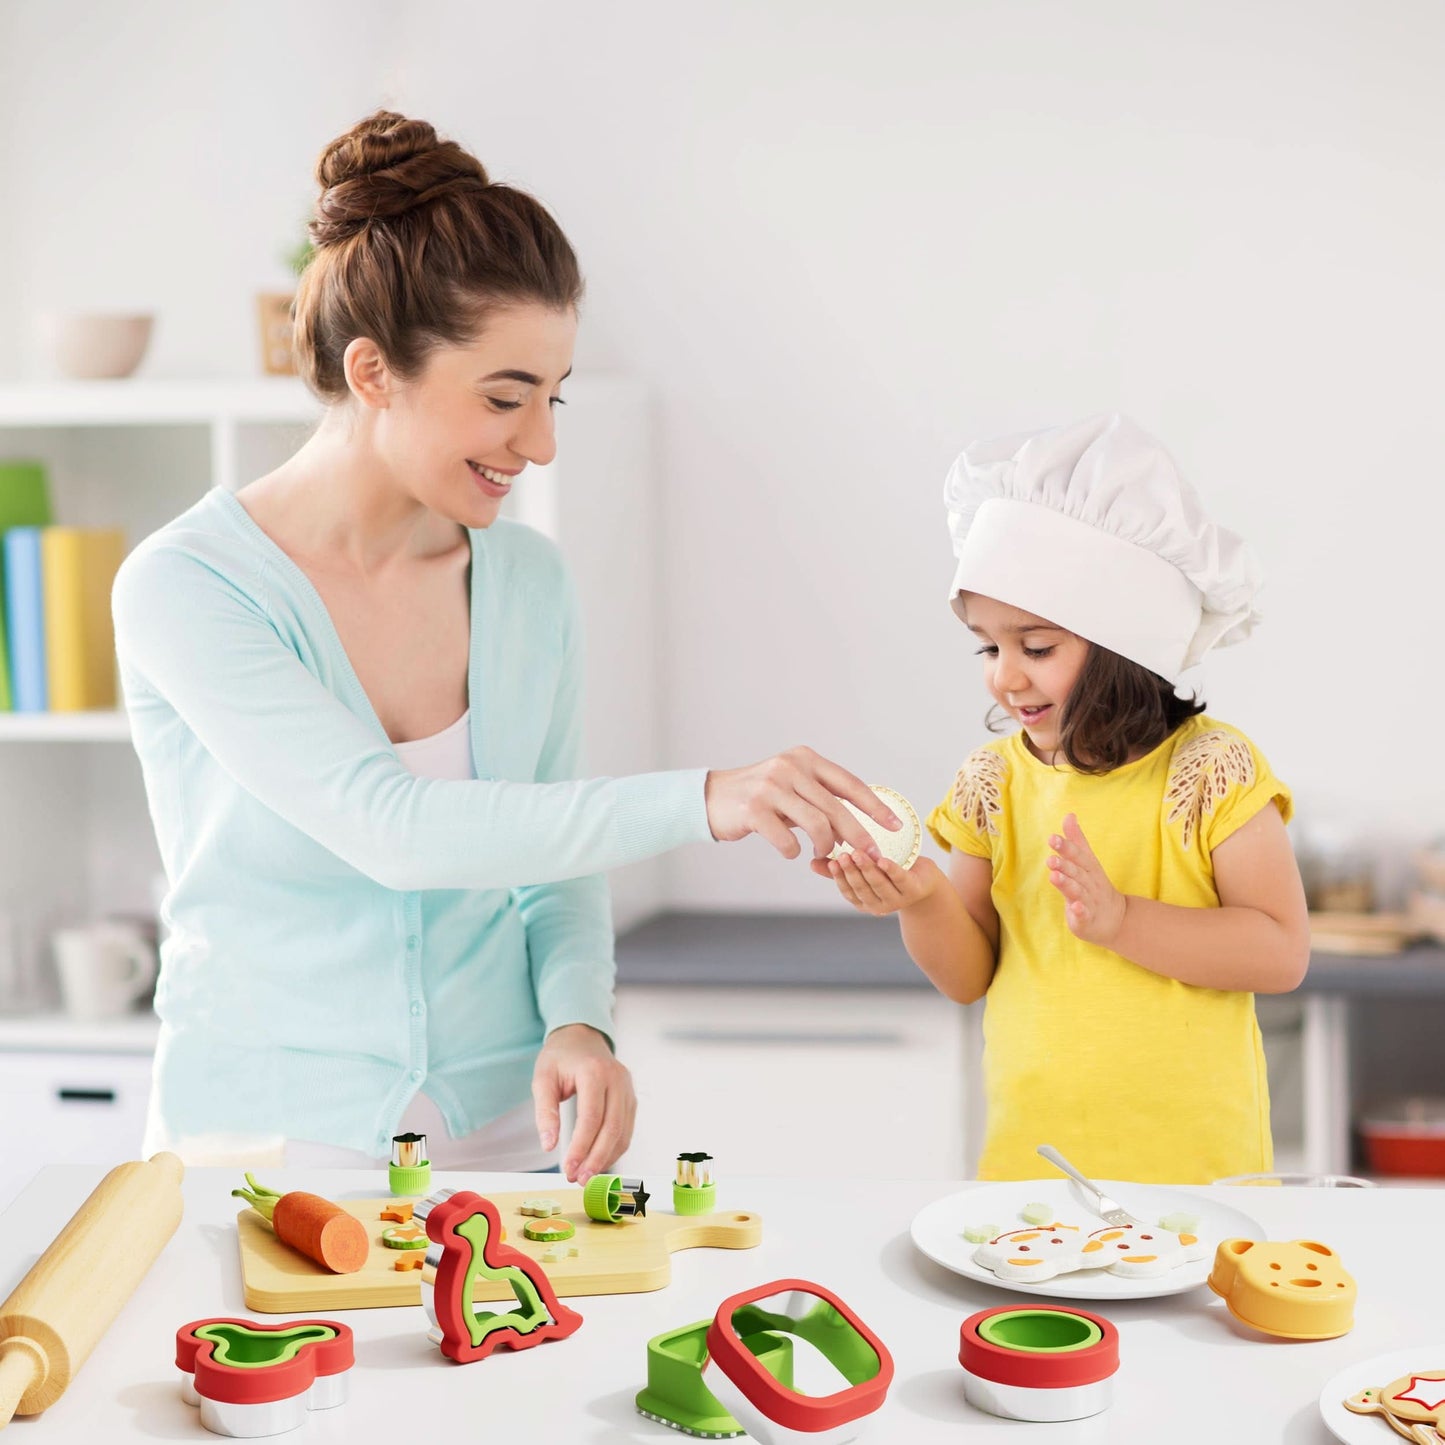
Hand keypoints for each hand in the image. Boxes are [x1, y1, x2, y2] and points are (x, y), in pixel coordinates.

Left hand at [532, 1023, 635, 1182]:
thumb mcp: (543, 1078)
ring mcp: (628, 1088)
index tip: (568, 1169)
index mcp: (594, 1072)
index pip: (592, 1117)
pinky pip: (626, 1129)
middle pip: (612, 1128)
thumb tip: (549, 1145)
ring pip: (623, 1132)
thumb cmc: (560, 1058)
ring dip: (606, 1158)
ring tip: (586, 1175)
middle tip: (578, 1179)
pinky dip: (614, 1149)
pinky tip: (598, 1161)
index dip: (581, 1147)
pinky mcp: (631, 1098)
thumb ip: (545, 1111)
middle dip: (596, 1158)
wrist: (582, 1037)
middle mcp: (617, 1079)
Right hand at [704, 746, 899, 860]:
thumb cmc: (759, 798)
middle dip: (859, 835)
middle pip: (837, 808)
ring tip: (822, 854)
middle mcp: (790, 767)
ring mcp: (771, 786)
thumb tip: (857, 828)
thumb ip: (821, 800)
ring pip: (817, 824)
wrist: (711, 799)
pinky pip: (788, 840)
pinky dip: (794, 851)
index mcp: (805, 759)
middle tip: (872, 854)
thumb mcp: (792, 788)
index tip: (895, 825)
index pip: (849, 784)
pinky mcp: (754, 809)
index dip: (875, 806)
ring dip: (825, 846)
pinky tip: (791, 851)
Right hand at [816, 851, 943, 915]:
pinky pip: (900, 879)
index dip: (839, 878)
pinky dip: (891, 870)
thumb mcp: (863, 871)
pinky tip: (882, 860)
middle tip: (843, 855)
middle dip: (852, 872)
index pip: (848, 891)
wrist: (923, 880)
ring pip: (879, 884)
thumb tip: (812, 863)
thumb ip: (839, 869)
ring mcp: (897, 899)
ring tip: (859, 853)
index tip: (831, 862)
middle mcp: (879, 905)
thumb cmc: (888, 873)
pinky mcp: (914, 889)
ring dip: (868, 869)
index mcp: (864, 902)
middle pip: (862, 888)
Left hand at [1047, 813, 1127, 945]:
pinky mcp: (1087, 919)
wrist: (1117, 919)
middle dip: (1065, 865)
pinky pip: (1084, 915)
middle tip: (1051, 859)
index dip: (1066, 847)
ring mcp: (1090, 902)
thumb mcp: (1087, 862)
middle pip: (1077, 873)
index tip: (1052, 838)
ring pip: (1078, 892)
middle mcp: (1090, 883)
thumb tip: (1069, 815)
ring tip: (1054, 876)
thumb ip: (1076, 840)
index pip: (1078, 856)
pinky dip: (1080, 911)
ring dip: (1067, 884)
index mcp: (1089, 869)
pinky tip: (1074, 907)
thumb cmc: (1094, 886)